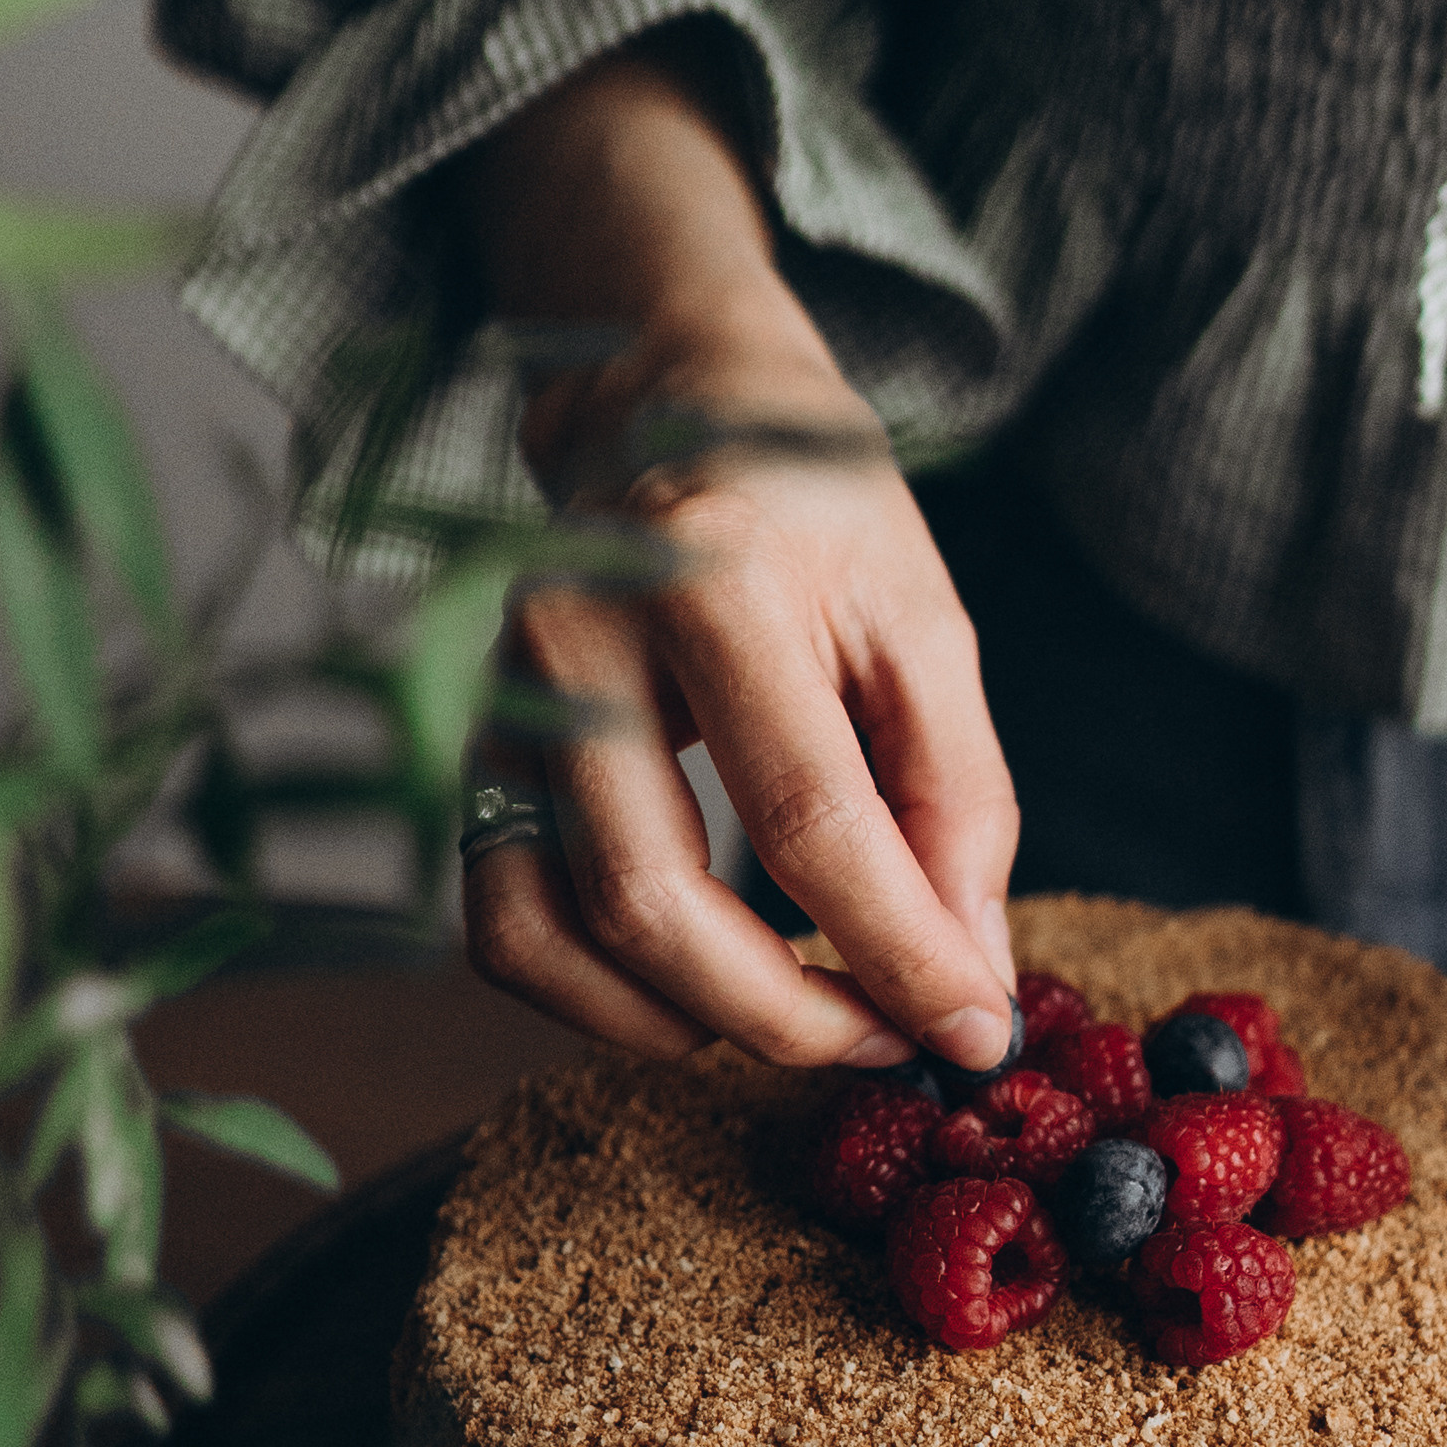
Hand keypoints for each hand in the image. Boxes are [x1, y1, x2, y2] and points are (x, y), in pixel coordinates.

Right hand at [466, 311, 1018, 1068]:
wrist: (668, 406)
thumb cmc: (810, 511)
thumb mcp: (924, 622)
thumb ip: (958, 801)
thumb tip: (968, 980)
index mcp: (708, 578)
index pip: (806, 821)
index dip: (897, 952)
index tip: (972, 1032)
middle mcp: (574, 640)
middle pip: (656, 903)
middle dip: (790, 1016)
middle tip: (890, 1040)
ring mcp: (501, 699)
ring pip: (560, 938)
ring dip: (692, 1025)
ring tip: (807, 1016)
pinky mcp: (473, 752)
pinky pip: (508, 928)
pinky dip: (605, 1001)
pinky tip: (705, 993)